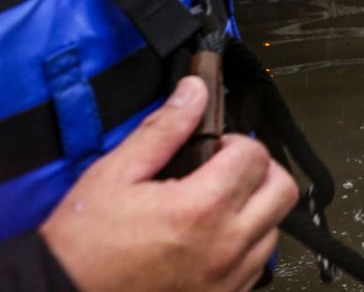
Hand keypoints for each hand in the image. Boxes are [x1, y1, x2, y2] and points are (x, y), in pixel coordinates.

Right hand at [40, 76, 297, 291]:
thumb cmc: (81, 246)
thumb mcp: (115, 175)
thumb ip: (164, 129)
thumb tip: (195, 91)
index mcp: (201, 209)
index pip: (254, 156)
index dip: (235, 142)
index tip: (214, 146)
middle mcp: (225, 247)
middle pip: (282, 191)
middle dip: (260, 170)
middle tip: (227, 168)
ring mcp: (227, 280)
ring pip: (274, 230)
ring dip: (256, 210)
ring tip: (217, 205)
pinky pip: (257, 267)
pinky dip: (245, 246)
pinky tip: (212, 238)